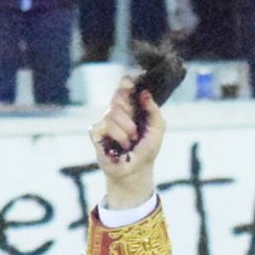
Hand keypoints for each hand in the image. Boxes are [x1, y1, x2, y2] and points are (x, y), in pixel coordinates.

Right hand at [90, 76, 164, 207]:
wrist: (136, 170)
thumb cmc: (146, 150)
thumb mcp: (158, 128)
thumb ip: (154, 109)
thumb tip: (144, 93)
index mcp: (131, 106)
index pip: (124, 85)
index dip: (127, 83)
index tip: (132, 87)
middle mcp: (117, 111)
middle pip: (118, 95)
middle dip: (129, 110)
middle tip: (135, 129)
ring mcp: (105, 121)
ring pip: (112, 112)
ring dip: (126, 129)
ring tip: (130, 141)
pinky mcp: (96, 132)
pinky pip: (105, 124)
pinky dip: (117, 136)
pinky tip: (121, 146)